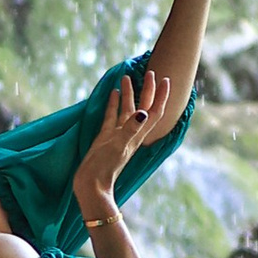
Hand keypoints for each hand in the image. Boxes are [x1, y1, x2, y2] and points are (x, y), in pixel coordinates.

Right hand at [73, 66, 172, 218]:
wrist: (91, 185)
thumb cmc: (105, 167)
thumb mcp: (118, 146)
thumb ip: (130, 129)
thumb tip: (143, 112)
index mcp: (137, 134)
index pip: (154, 111)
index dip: (161, 96)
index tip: (165, 79)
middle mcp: (131, 132)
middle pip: (143, 107)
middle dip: (147, 90)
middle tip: (149, 72)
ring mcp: (118, 134)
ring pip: (127, 109)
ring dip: (129, 94)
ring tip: (126, 77)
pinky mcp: (105, 136)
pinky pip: (111, 116)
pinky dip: (113, 104)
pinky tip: (112, 93)